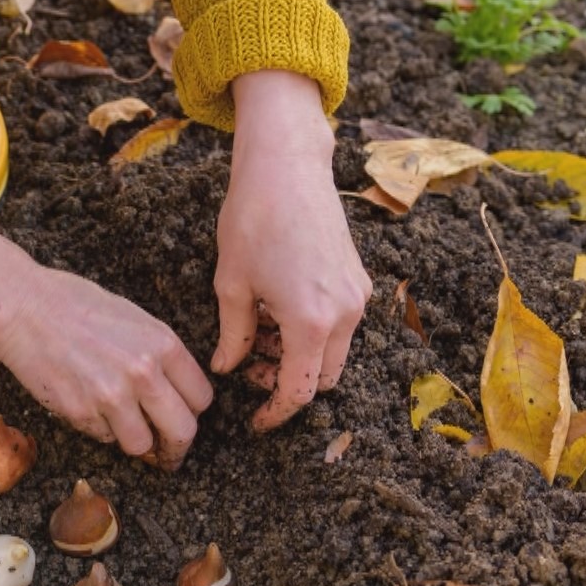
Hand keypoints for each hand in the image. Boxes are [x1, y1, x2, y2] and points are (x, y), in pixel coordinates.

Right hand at [0, 224, 213, 468]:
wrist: (24, 309)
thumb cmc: (74, 305)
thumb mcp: (133, 318)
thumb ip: (159, 354)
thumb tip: (174, 389)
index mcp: (163, 344)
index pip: (201, 398)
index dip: (192, 412)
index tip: (184, 418)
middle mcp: (144, 373)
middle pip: (183, 431)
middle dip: (176, 447)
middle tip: (168, 452)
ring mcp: (112, 397)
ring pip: (142, 445)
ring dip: (135, 442)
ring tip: (122, 428)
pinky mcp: (82, 413)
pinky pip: (104, 437)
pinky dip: (100, 429)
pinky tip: (87, 404)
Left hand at [214, 71, 372, 431]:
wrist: (287, 165)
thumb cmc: (253, 219)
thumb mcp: (231, 285)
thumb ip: (234, 336)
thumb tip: (227, 368)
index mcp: (311, 323)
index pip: (299, 392)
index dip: (275, 413)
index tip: (254, 420)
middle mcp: (345, 314)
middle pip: (323, 379)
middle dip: (287, 384)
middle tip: (250, 370)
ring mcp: (357, 295)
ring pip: (333, 353)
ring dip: (300, 358)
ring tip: (259, 336)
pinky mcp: (358, 278)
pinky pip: (340, 325)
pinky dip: (312, 333)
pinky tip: (278, 313)